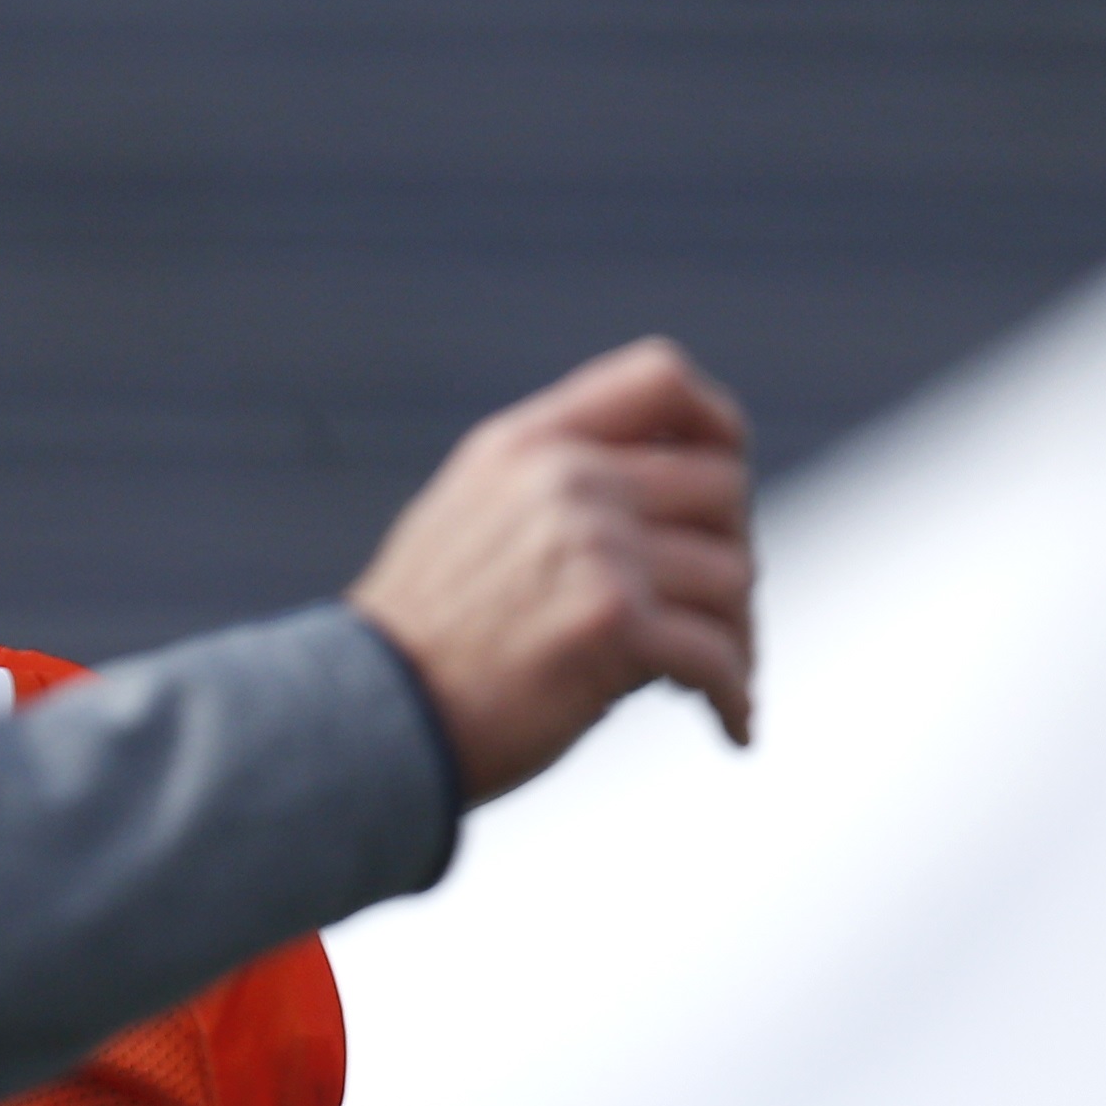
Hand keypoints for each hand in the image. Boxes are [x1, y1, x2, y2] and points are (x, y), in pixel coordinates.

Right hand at [344, 341, 754, 804]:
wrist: (368, 720)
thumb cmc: (419, 643)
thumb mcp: (468, 517)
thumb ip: (549, 490)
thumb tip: (656, 506)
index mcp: (530, 444)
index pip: (660, 378)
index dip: (716, 424)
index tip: (727, 476)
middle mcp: (567, 480)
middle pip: (722, 487)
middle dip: (732, 554)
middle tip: (717, 612)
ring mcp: (594, 548)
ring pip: (731, 577)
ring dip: (737, 636)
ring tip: (721, 678)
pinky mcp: (613, 625)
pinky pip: (718, 656)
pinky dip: (735, 698)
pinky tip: (732, 727)